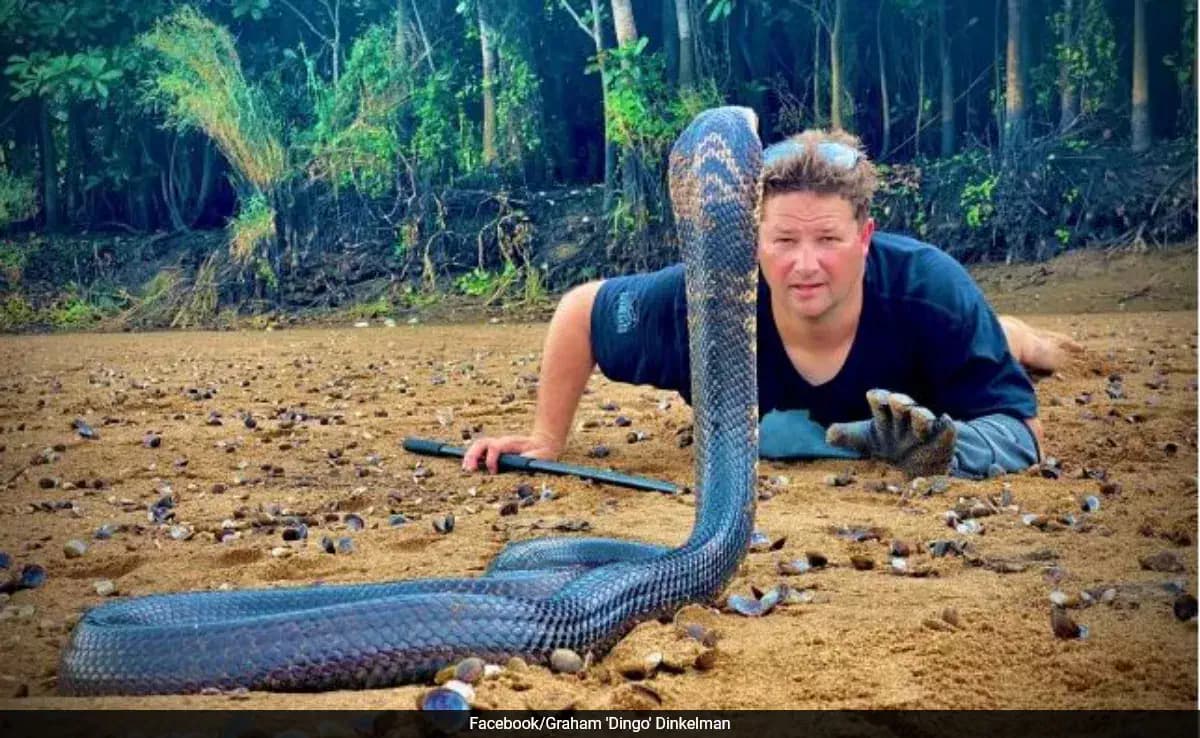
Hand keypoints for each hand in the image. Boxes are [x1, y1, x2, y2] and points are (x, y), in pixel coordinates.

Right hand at [462, 432, 561, 474]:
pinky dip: (472, 458)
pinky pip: (480, 451)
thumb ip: (528, 462)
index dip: (492, 459)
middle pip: (482, 443)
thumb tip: (518, 470)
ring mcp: (497, 445)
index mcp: (512, 444)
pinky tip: (468, 468)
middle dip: (473, 455)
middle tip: (469, 470)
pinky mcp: (495, 451)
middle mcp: (502, 443)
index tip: (493, 472)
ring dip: (470, 456)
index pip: (496, 446)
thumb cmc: (541, 453)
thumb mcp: (538, 458)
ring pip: (479, 445)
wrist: (544, 444)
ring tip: (466, 469)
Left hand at [826, 389, 956, 477]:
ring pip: (923, 417)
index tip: (874, 397)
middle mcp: (904, 418)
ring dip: (921, 415)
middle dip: (900, 402)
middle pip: (902, 406)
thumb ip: (847, 436)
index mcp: (884, 415)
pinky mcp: (942, 440)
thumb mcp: (865, 440)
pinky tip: (947, 421)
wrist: (917, 464)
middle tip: (897, 401)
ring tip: (920, 414)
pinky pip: (947, 431)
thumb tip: (829, 435)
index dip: (879, 398)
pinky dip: (948, 427)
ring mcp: (924, 429)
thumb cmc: (888, 444)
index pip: (880, 402)